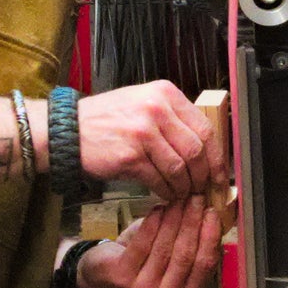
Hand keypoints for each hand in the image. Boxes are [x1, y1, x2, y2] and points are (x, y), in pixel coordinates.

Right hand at [75, 81, 225, 201]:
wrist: (68, 131)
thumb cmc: (104, 120)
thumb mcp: (141, 103)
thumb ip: (171, 118)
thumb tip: (203, 148)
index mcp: (164, 94)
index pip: (205, 127)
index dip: (216, 155)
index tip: (219, 173)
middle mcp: (156, 109)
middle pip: (196, 149)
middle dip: (203, 175)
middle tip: (202, 187)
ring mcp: (143, 132)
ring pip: (180, 167)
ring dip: (184, 186)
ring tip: (181, 192)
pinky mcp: (131, 156)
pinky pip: (160, 180)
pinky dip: (167, 191)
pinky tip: (165, 193)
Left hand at [76, 196, 222, 287]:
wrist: (105, 274)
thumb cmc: (147, 261)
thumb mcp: (175, 256)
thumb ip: (194, 242)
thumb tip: (213, 213)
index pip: (205, 265)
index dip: (210, 236)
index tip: (212, 212)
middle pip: (185, 255)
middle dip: (192, 223)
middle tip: (196, 199)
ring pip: (165, 248)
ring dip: (173, 219)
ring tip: (178, 200)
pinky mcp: (123, 277)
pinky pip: (142, 244)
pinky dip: (152, 224)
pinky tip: (158, 209)